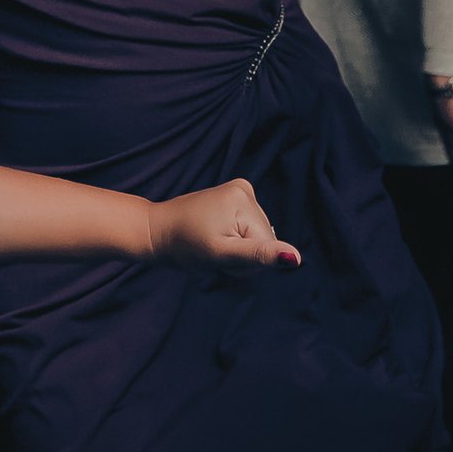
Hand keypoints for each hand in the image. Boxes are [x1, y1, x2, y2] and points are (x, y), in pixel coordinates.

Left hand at [145, 178, 301, 273]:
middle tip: (215, 254)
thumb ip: (258, 255)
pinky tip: (216, 237)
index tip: (222, 258)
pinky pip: (249, 229)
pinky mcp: (234, 198)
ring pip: (257, 238)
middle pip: (264, 240)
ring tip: (213, 245)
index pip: (267, 246)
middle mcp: (245, 189)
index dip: (246, 262)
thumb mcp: (221, 254)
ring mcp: (240, 191)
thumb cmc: (184, 245)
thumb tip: (295, 258)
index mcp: (243, 197)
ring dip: (238, 250)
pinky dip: (235, 241)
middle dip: (242, 256)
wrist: (157, 232)